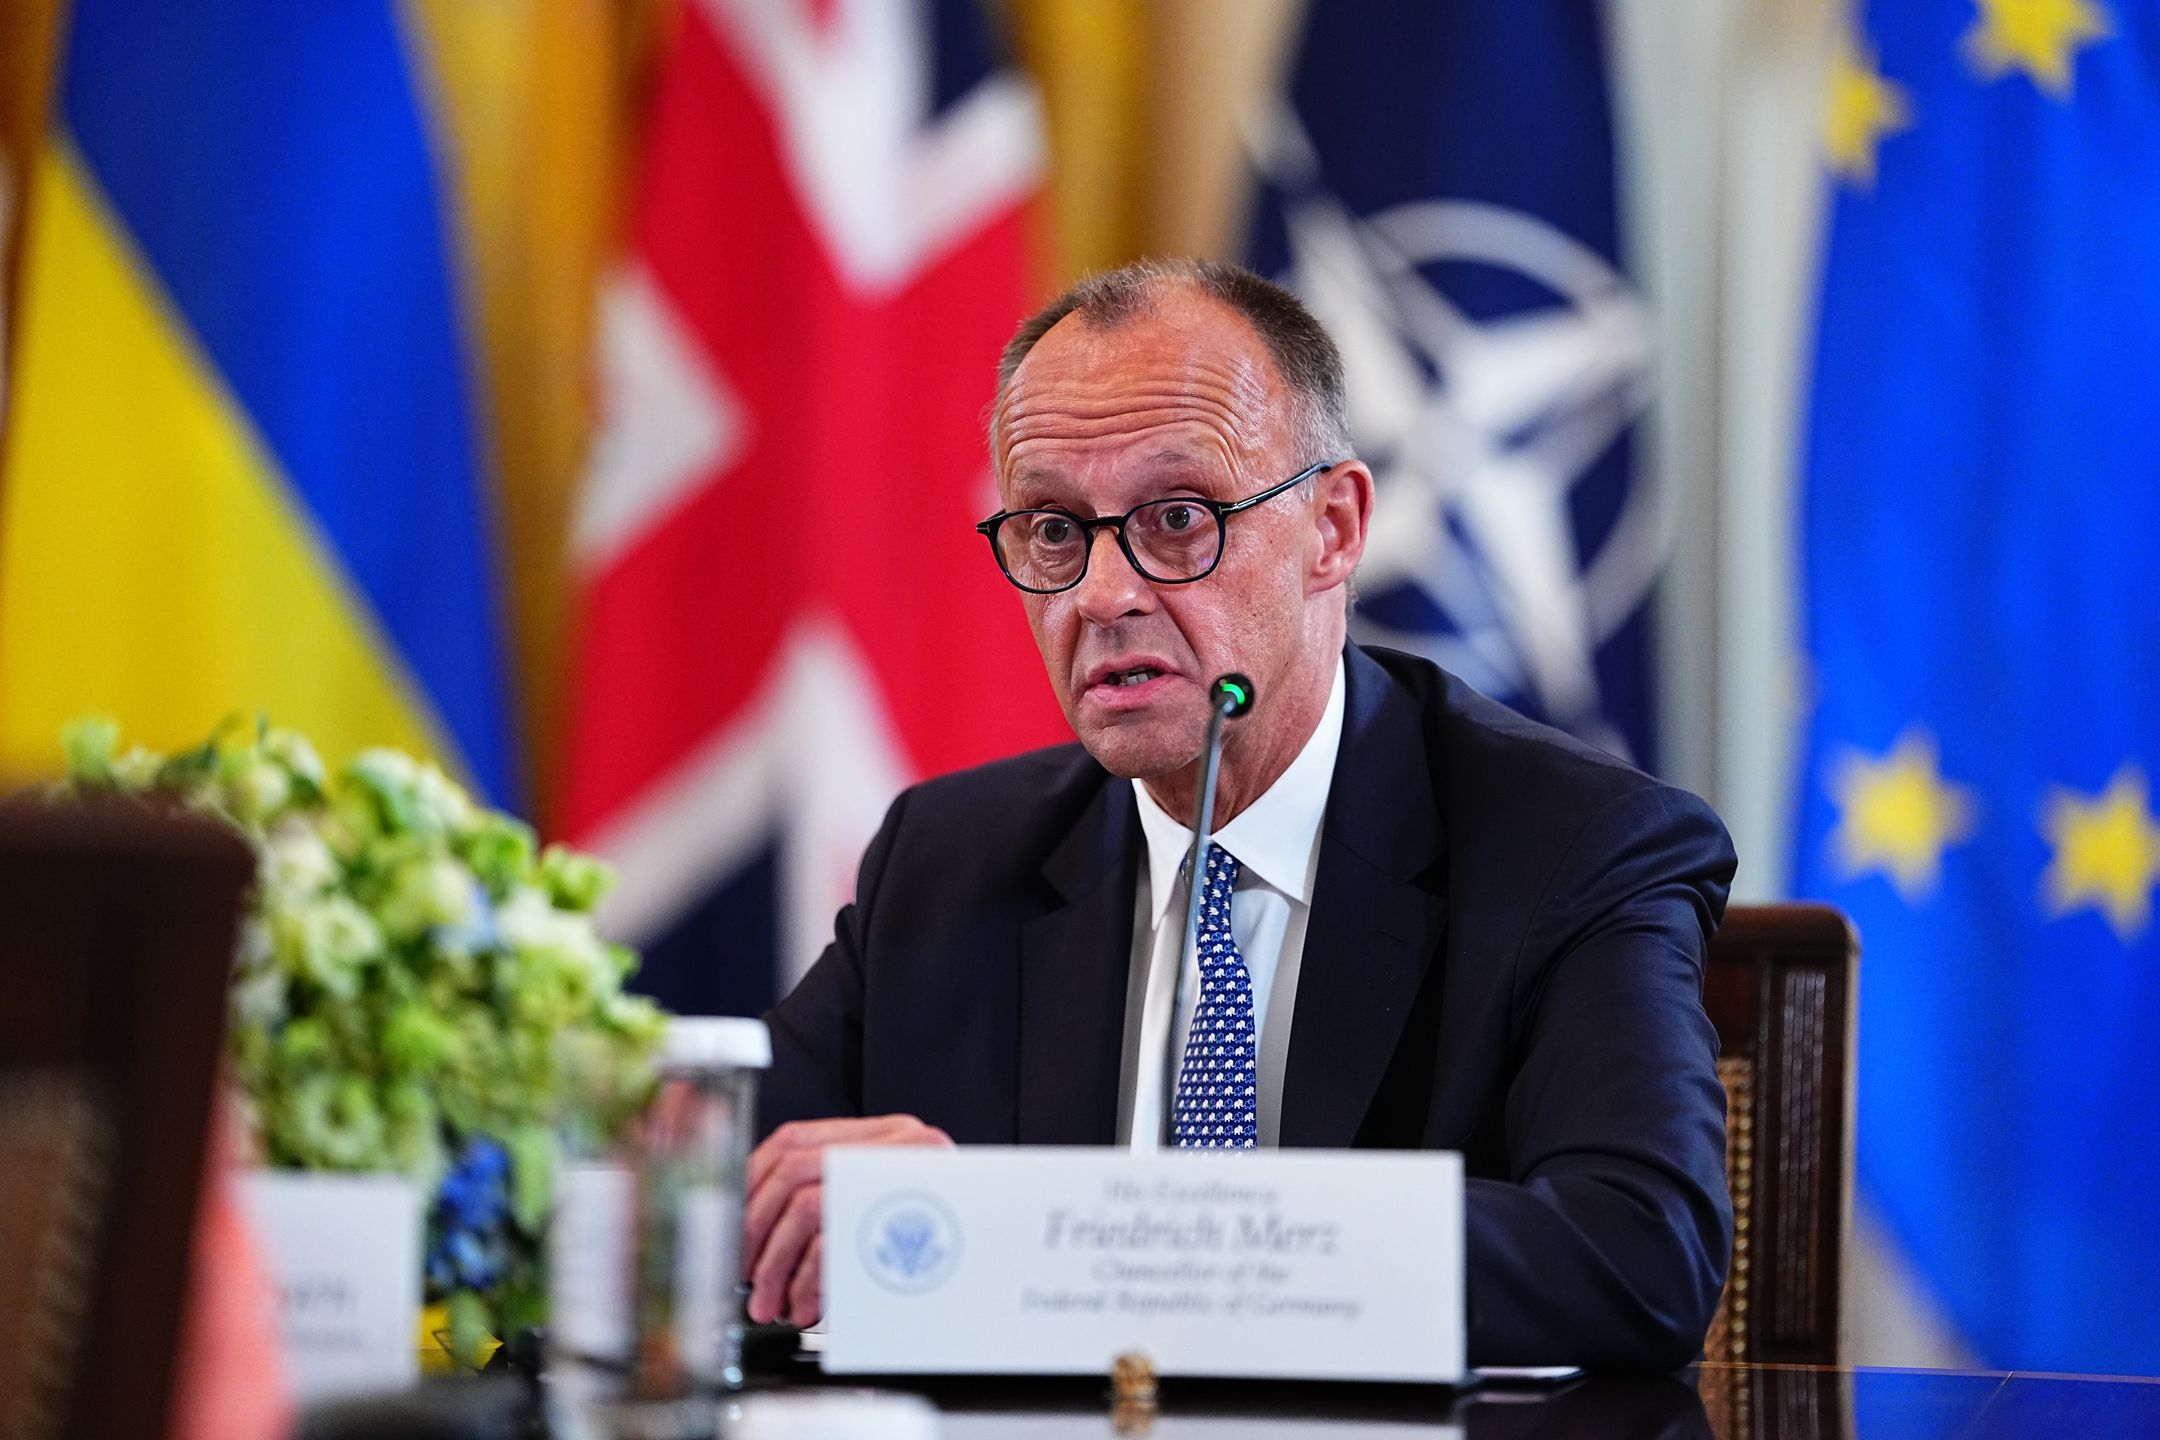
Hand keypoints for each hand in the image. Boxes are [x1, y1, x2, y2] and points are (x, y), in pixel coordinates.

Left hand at [742, 1114, 952, 1325]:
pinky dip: (807, 1280)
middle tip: (745, 1278)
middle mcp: (894, 1141)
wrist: (1009, 1245)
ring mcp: (905, 1171)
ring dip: (776, 1264)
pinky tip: (807, 1306)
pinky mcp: (911, 1210)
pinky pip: (834, 1240)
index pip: (791, 1142)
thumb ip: (836, 1196)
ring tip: (772, 1303)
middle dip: (754, 1232)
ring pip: (807, 1204)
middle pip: (793, 1170)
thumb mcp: (883, 1205)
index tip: (733, 1233)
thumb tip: (758, 1235)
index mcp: (881, 1133)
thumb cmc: (944, 1236)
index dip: (750, 1189)